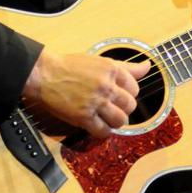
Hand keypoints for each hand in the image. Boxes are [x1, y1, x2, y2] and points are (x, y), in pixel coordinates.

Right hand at [22, 50, 150, 137]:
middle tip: (113, 107)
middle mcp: (105, 85)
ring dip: (116, 121)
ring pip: (120, 120)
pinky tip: (97, 125)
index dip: (128, 93)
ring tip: (107, 117)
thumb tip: (147, 66)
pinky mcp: (83, 117)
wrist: (44, 74)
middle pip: (130, 105)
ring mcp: (95, 102)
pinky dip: (104, 131)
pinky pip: (103, 131)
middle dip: (123, 108)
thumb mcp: (100, 61)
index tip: (119, 95)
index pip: (134, 87)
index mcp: (111, 69)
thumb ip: (126, 66)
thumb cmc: (70, 66)